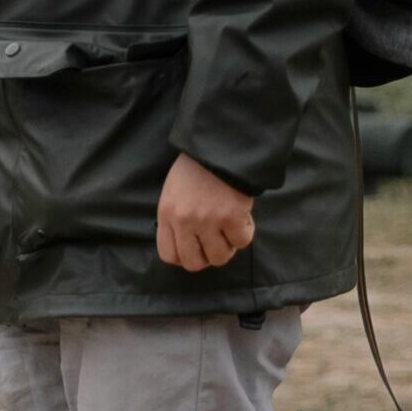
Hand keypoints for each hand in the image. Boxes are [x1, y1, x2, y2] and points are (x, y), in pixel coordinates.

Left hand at [156, 153, 255, 271]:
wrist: (219, 147)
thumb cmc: (195, 169)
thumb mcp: (173, 193)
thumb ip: (176, 219)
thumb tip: (188, 244)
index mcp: (166, 215)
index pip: (169, 255)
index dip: (184, 257)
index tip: (195, 248)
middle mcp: (184, 221)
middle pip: (194, 263)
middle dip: (206, 257)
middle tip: (215, 242)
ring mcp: (208, 221)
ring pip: (219, 257)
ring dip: (227, 247)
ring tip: (229, 230)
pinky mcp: (232, 217)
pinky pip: (241, 242)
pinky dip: (244, 233)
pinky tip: (242, 219)